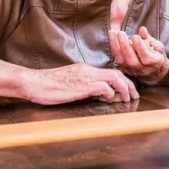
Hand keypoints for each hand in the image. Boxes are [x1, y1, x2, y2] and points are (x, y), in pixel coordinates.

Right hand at [20, 63, 138, 104]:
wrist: (34, 82)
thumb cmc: (47, 86)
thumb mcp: (69, 84)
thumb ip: (82, 86)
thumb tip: (94, 95)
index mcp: (85, 69)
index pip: (110, 72)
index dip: (122, 80)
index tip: (128, 90)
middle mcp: (88, 70)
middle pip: (116, 73)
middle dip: (129, 84)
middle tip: (135, 95)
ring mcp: (85, 77)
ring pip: (114, 78)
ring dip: (124, 88)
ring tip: (128, 98)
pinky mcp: (81, 86)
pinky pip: (103, 87)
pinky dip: (110, 93)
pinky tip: (109, 99)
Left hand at [108, 27, 168, 84]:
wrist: (154, 72)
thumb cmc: (157, 56)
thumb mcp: (158, 47)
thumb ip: (150, 39)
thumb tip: (142, 29)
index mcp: (155, 63)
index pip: (146, 58)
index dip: (140, 48)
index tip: (135, 37)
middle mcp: (143, 69)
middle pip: (132, 61)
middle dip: (125, 46)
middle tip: (121, 33)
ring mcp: (132, 70)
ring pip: (122, 60)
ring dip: (116, 46)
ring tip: (113, 32)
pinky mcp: (124, 68)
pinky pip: (117, 58)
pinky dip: (113, 46)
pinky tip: (112, 35)